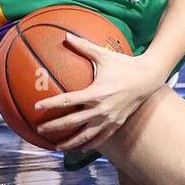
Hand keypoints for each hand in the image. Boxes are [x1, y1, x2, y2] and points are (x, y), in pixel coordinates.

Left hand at [34, 34, 165, 150]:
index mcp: (96, 93)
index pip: (68, 101)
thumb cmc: (124, 65)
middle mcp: (101, 109)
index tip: (37, 107)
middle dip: (55, 127)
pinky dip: (89, 145)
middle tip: (40, 129)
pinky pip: (100, 139)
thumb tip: (66, 36)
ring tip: (56, 147)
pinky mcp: (116, 124)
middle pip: (73, 122)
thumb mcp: (104, 55)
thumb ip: (84, 47)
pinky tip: (79, 149)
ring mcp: (109, 119)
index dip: (51, 104)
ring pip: (86, 136)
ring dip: (70, 143)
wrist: (148, 78)